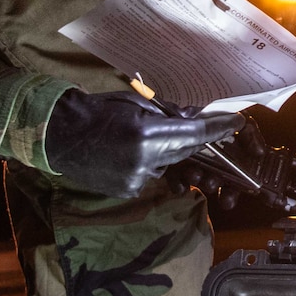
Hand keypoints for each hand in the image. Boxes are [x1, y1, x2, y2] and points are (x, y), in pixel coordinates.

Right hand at [46, 89, 243, 198]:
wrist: (59, 135)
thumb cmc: (96, 111)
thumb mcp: (135, 104)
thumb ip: (166, 114)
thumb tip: (194, 116)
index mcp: (147, 135)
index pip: (193, 134)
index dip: (216, 128)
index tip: (235, 122)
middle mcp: (145, 161)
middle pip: (184, 150)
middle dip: (191, 137)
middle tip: (197, 123)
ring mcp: (136, 179)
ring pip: (168, 164)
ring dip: (166, 151)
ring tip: (141, 136)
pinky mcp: (128, 190)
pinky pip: (152, 174)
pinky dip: (149, 163)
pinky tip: (129, 152)